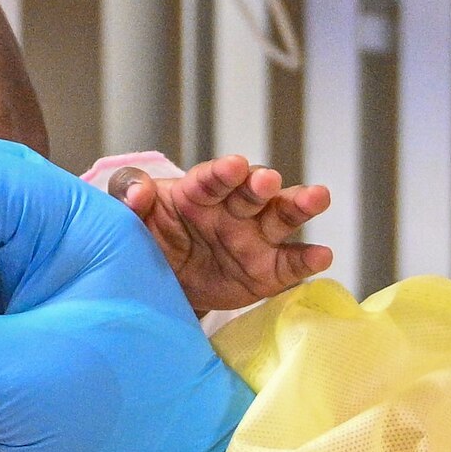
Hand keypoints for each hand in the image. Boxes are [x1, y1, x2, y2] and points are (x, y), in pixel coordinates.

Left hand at [102, 152, 337, 319]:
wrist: (163, 285)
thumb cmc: (149, 239)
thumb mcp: (130, 217)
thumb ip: (128, 196)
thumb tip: (138, 192)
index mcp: (198, 192)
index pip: (211, 178)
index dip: (222, 172)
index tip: (233, 166)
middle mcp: (233, 209)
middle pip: (252, 191)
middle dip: (261, 184)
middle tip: (268, 181)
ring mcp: (254, 238)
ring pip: (281, 217)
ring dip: (298, 206)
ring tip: (317, 197)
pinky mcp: (268, 271)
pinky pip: (290, 264)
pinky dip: (307, 260)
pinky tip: (322, 256)